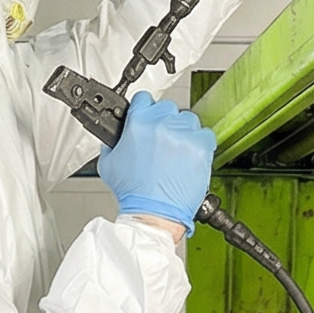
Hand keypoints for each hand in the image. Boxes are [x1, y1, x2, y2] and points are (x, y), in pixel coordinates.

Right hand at [98, 91, 216, 230]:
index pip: (144, 99)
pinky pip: (205, 135)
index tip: (147, 118)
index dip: (144, 109)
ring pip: (187, 120)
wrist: (155, 212)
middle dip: (163, 123)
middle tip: (160, 142)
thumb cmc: (134, 192)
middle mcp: (163, 123)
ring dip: (182, 132)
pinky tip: (189, 156)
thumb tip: (117, 135)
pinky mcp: (202, 146)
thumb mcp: (108, 163)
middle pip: (167, 109)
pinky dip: (199, 143)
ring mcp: (184, 133)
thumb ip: (112, 143)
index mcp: (139, 122)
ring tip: (175, 152)